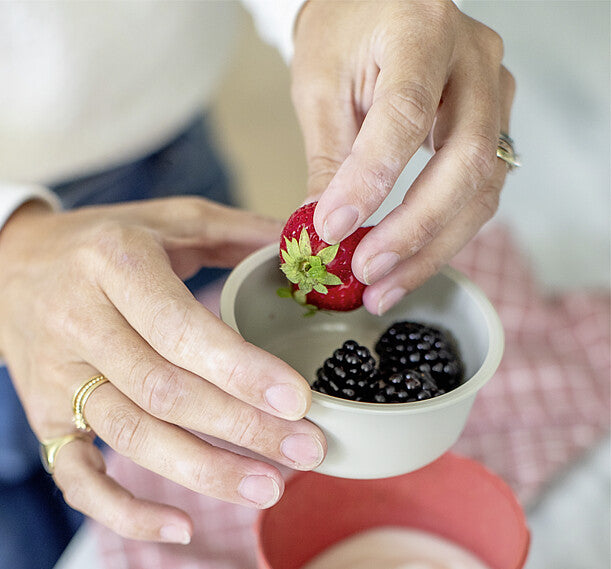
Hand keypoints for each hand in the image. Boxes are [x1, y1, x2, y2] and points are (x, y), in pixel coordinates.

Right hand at [0, 197, 325, 541]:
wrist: (10, 271)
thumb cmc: (102, 246)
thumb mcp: (165, 220)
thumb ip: (236, 233)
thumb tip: (316, 254)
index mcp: (114, 262)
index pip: (180, 329)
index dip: (240, 371)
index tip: (297, 401)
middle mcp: (79, 320)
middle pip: (163, 392)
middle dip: (241, 429)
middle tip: (306, 451)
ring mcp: (57, 377)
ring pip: (131, 436)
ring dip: (204, 472)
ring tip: (267, 489)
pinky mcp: (44, 420)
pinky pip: (77, 479)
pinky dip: (126, 513)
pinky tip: (182, 528)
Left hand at [291, 0, 515, 312]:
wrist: (380, 7)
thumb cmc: (347, 32)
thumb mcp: (320, 84)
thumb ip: (330, 157)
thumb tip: (326, 233)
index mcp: (422, 31)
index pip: (406, 116)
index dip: (372, 181)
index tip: (334, 229)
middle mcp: (474, 60)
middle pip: (465, 161)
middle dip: (413, 231)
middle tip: (367, 273)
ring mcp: (496, 93)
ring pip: (483, 189)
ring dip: (431, 250)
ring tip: (381, 289)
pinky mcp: (498, 127)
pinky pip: (481, 195)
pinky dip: (442, 239)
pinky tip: (405, 267)